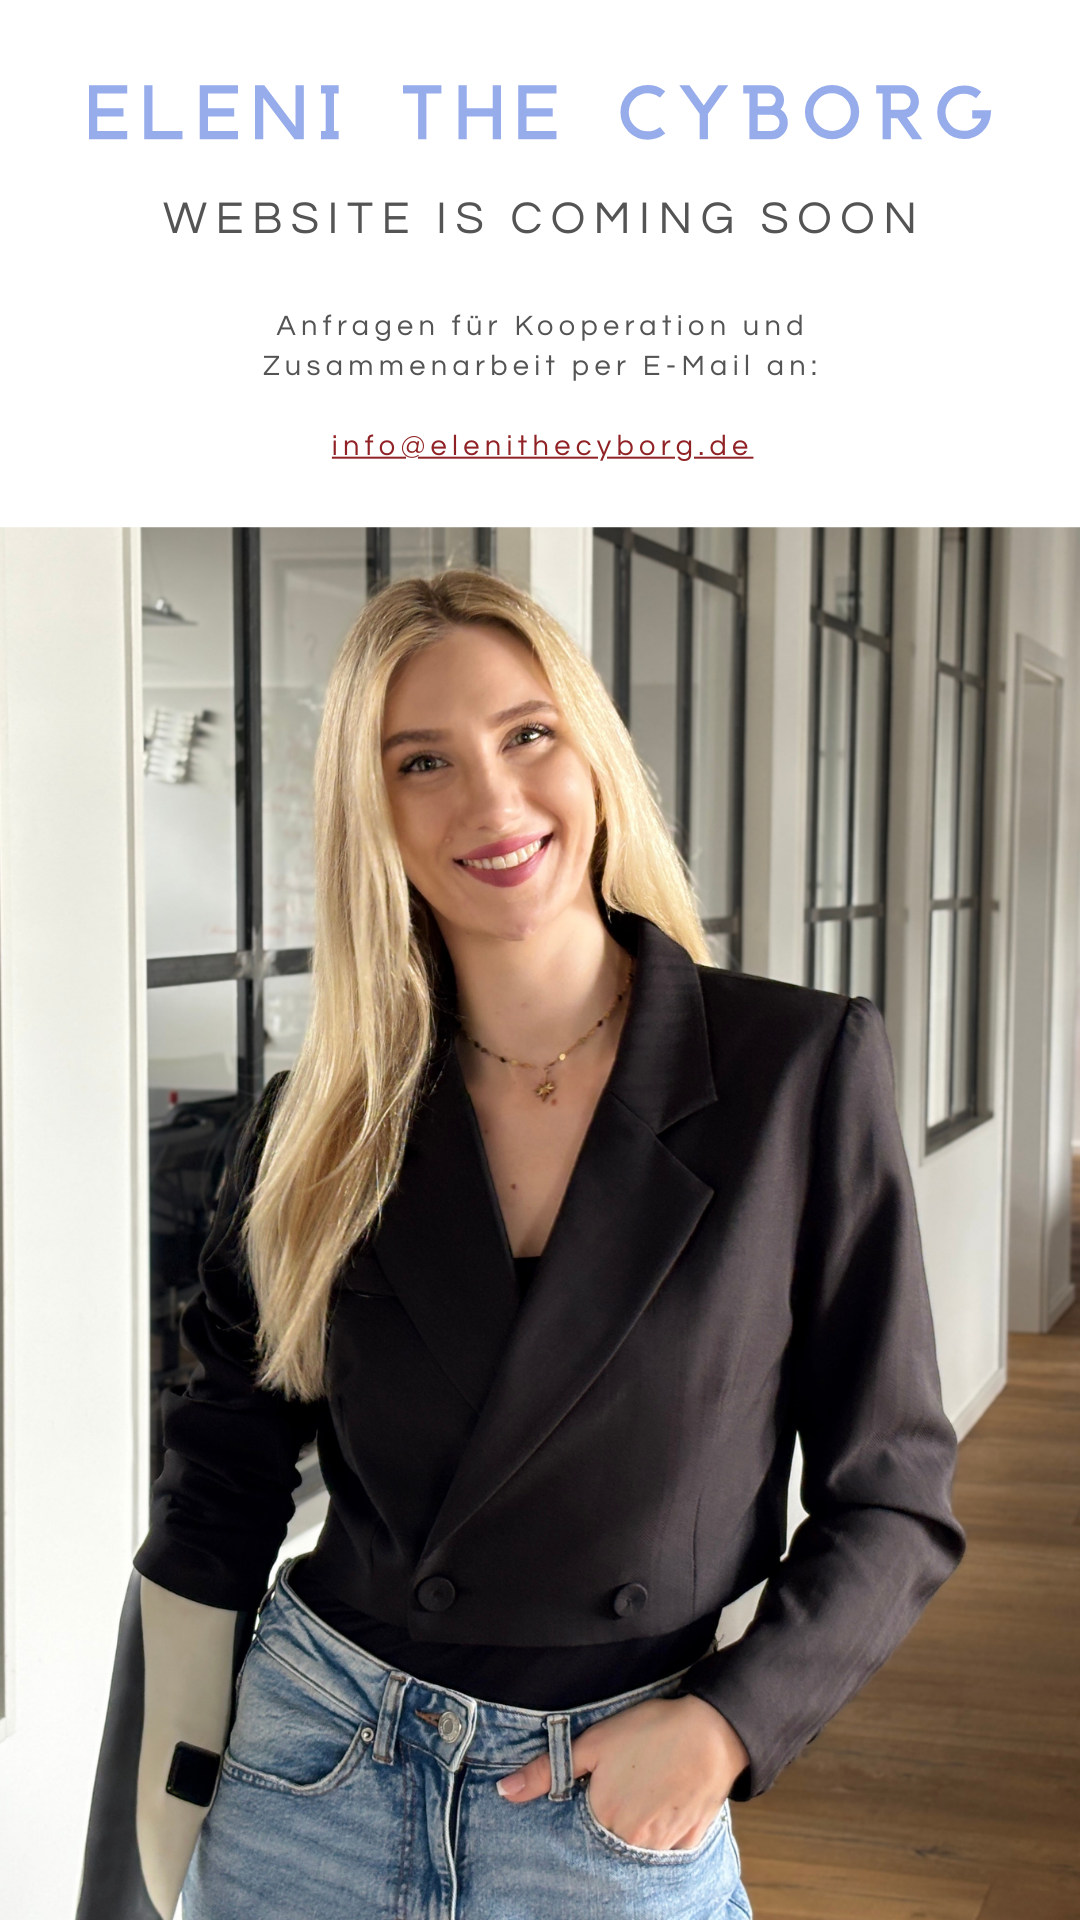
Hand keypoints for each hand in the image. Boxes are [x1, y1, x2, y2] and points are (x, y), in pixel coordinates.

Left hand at [496, 1694, 748, 1850]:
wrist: (714, 1731)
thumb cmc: (652, 1732)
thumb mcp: (593, 1743)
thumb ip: (547, 1771)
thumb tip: (504, 1791)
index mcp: (605, 1820)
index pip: (578, 1833)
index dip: (581, 1812)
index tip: (588, 1795)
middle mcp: (633, 1843)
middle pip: (608, 1846)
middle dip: (606, 1826)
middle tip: (620, 1792)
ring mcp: (664, 1846)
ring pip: (638, 1851)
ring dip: (633, 1833)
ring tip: (640, 1797)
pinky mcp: (690, 1842)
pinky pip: (668, 1850)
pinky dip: (662, 1834)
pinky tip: (664, 1805)